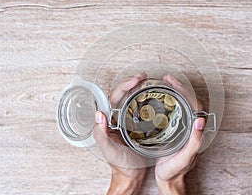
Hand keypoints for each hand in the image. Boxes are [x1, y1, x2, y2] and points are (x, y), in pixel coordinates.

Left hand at [94, 72, 146, 194]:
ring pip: (132, 99)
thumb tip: (98, 113)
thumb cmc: (120, 163)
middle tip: (143, 76)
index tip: (135, 81)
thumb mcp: (109, 150)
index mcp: (109, 120)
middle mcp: (117, 117)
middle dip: (132, 82)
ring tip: (148, 81)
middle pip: (123, 94)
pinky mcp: (138, 124)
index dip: (124, 86)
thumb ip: (101, 134)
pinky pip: (141, 108)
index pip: (114, 97)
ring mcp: (128, 120)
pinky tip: (153, 96)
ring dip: (139, 88)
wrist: (131, 173)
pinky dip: (146, 99)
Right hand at [155, 75, 205, 194]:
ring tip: (164, 83)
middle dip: (179, 87)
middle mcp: (191, 127)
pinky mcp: (175, 129)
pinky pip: (175, 110)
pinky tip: (161, 98)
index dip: (186, 91)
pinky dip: (169, 100)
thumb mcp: (184, 158)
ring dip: (175, 92)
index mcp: (195, 131)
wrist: (168, 179)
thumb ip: (194, 141)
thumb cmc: (174, 171)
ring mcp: (183, 127)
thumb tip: (201, 120)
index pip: (195, 104)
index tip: (173, 82)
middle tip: (167, 78)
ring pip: (182, 104)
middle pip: (189, 101)